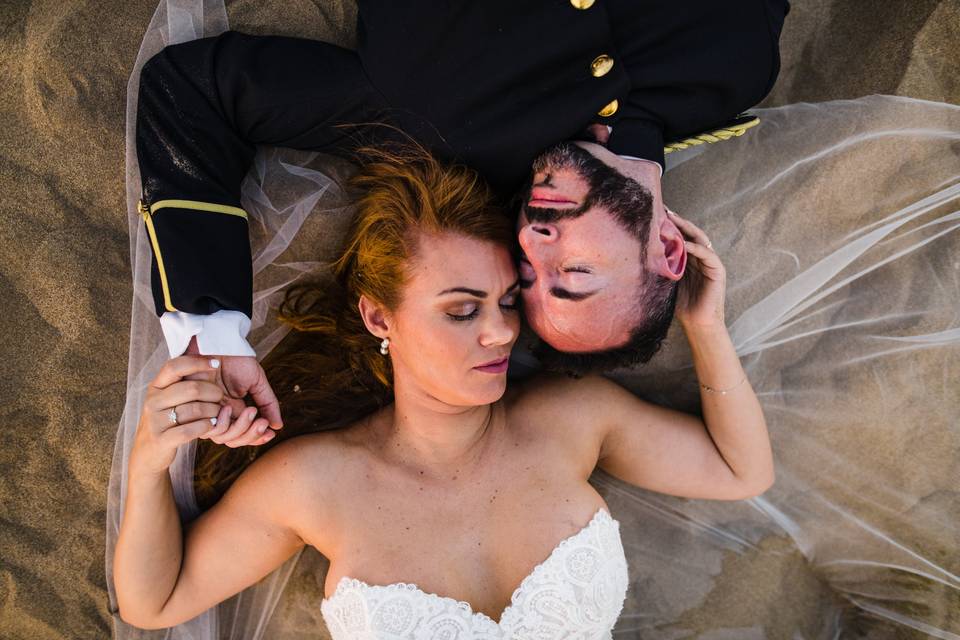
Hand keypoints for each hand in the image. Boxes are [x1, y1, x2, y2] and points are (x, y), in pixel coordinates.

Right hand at [130, 356, 274, 476]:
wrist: (147, 453)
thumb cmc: (166, 421)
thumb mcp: (167, 399)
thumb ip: (181, 383)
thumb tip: (207, 359)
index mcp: (155, 387)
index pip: (175, 366)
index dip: (198, 362)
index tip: (216, 363)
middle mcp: (152, 401)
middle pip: (191, 388)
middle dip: (213, 392)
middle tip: (221, 397)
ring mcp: (155, 421)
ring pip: (195, 410)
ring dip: (213, 411)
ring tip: (218, 413)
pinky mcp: (161, 439)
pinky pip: (191, 430)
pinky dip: (206, 426)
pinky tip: (211, 424)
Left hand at [183, 337, 283, 431]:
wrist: (218, 341)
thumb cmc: (236, 358)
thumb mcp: (257, 382)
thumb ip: (267, 403)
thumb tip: (278, 426)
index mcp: (234, 410)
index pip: (243, 434)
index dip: (257, 437)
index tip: (271, 433)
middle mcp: (219, 414)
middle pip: (233, 440)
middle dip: (250, 435)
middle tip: (262, 422)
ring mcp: (207, 411)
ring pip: (221, 437)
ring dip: (240, 428)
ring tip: (251, 411)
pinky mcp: (194, 407)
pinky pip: (207, 427)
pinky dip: (222, 422)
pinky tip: (230, 407)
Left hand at [668, 209, 726, 329]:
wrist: (697, 324)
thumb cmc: (681, 305)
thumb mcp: (667, 280)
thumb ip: (662, 266)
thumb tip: (642, 251)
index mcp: (689, 259)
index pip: (680, 237)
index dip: (670, 226)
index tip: (656, 215)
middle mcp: (700, 258)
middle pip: (690, 233)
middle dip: (678, 222)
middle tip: (664, 211)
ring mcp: (710, 263)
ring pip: (699, 239)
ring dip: (685, 230)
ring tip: (672, 221)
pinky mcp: (718, 270)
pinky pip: (707, 254)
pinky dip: (695, 248)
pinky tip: (683, 243)